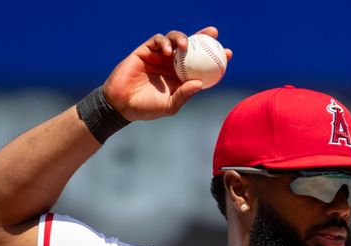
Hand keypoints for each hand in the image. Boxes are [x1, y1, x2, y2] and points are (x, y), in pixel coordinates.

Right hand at [102, 27, 232, 121]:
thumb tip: (201, 83)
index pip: (202, 63)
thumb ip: (184, 95)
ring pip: (175, 38)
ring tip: (185, 45)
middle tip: (214, 34)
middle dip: (204, 36)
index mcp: (182, 76)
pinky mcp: (146, 50)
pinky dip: (165, 42)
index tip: (228, 53)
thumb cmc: (147, 108)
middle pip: (192, 46)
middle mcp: (173, 64)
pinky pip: (158, 40)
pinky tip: (169, 51)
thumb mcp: (170, 105)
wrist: (122, 104)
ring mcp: (160, 55)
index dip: (215, 56)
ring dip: (182, 38)